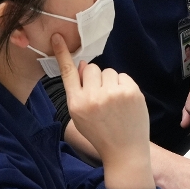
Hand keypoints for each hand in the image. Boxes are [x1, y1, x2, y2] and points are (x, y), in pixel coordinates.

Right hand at [52, 34, 152, 188]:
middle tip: (101, 97)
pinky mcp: (131, 92)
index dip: (62, 54)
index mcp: (77, 103)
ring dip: (110, 82)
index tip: (58, 37)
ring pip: (108, 71)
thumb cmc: (100, 133)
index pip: (67, 73)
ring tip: (113, 102)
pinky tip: (124, 102)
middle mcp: (93, 97)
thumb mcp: (79, 116)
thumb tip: (81, 64)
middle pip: (90, 68)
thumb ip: (78, 90)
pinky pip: (123, 76)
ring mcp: (113, 94)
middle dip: (95, 78)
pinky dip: (123, 86)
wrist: (125, 151)